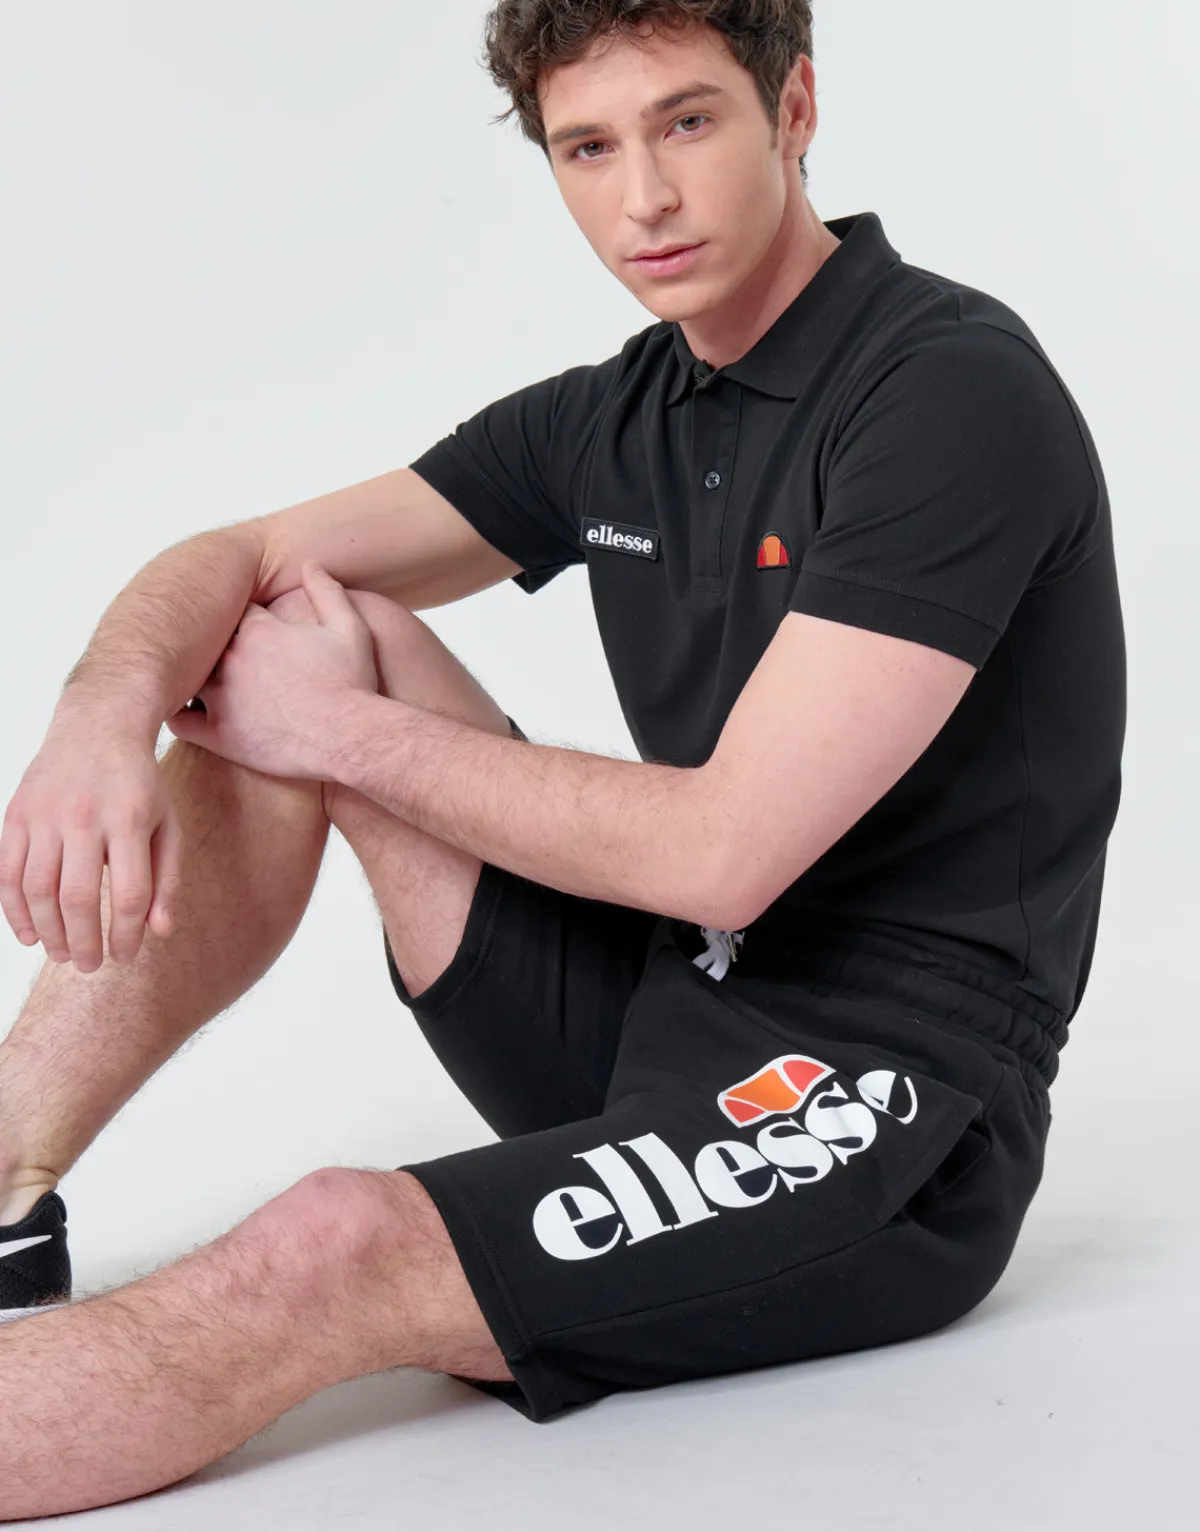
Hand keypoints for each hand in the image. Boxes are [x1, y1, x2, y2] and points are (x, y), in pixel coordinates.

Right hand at [0, 721, 182, 971]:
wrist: (97, 727)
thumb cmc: (139, 785)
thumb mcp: (167, 824)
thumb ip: (167, 879)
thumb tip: (160, 932)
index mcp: (128, 820)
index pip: (128, 895)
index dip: (125, 936)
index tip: (124, 958)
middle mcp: (82, 817)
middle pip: (77, 898)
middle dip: (84, 942)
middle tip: (90, 965)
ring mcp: (43, 815)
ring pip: (37, 890)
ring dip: (48, 932)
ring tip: (63, 954)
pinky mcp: (15, 815)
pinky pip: (5, 873)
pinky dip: (13, 911)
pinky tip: (29, 935)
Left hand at [165, 562, 378, 780]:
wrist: (352, 738)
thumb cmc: (354, 685)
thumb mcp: (350, 629)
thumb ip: (327, 591)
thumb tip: (310, 564)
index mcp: (258, 630)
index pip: (229, 610)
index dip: (235, 617)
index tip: (242, 626)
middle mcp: (231, 659)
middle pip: (202, 639)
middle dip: (208, 642)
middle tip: (213, 648)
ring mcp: (221, 697)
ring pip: (185, 675)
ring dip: (190, 675)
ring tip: (196, 678)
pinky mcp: (219, 734)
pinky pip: (179, 720)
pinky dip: (178, 713)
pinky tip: (189, 712)